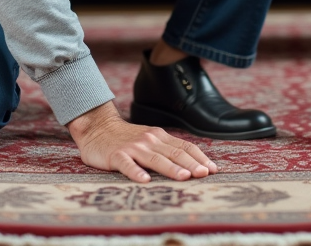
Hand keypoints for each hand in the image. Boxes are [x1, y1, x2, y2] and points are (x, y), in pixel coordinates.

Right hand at [67, 101, 217, 182]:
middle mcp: (149, 140)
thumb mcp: (149, 141)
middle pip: (174, 153)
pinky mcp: (116, 155)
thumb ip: (166, 150)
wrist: (97, 128)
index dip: (200, 157)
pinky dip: (137, 172)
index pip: (184, 147)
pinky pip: (127, 165)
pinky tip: (145, 180)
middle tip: (204, 174)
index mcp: (160, 137)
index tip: (213, 169)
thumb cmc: (126, 139)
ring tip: (184, 177)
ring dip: (171, 168)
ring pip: (155, 158)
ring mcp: (133, 148)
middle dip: (191, 164)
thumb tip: (191, 164)